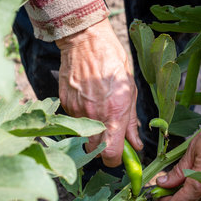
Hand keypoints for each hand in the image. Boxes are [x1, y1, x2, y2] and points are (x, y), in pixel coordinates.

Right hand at [56, 18, 142, 166]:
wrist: (86, 40)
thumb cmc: (113, 62)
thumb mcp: (130, 91)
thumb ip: (131, 122)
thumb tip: (136, 144)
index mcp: (114, 114)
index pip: (110, 155)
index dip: (116, 160)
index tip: (121, 155)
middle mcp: (93, 117)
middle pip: (94, 152)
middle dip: (103, 150)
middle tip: (112, 138)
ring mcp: (75, 111)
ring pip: (83, 137)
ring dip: (92, 134)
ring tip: (100, 115)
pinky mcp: (64, 104)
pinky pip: (74, 121)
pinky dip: (82, 119)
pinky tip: (89, 102)